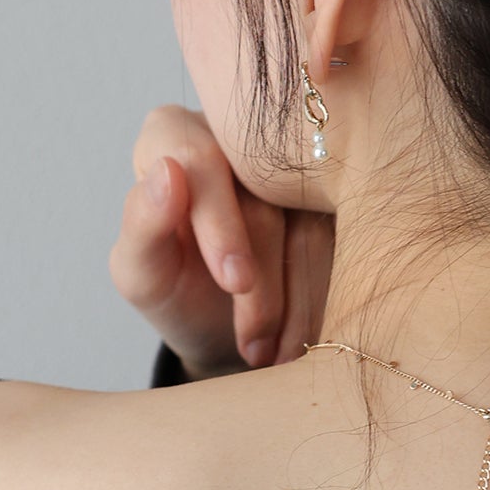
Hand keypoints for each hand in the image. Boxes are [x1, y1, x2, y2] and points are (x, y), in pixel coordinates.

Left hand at [109, 104, 335, 379]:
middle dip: (263, 278)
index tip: (234, 282)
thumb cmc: (177, 294)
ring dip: (296, 301)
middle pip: (266, 192)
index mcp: (176, 136)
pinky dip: (325, 299)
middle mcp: (240, 135)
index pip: (202, 162)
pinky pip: (348, 242)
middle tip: (253, 342)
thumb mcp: (144, 275)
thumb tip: (167, 173)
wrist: (230, 331)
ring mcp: (299, 162)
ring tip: (269, 355)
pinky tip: (305, 340)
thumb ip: (141, 227)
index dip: (220, 224)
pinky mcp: (342, 196)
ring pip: (312, 224)